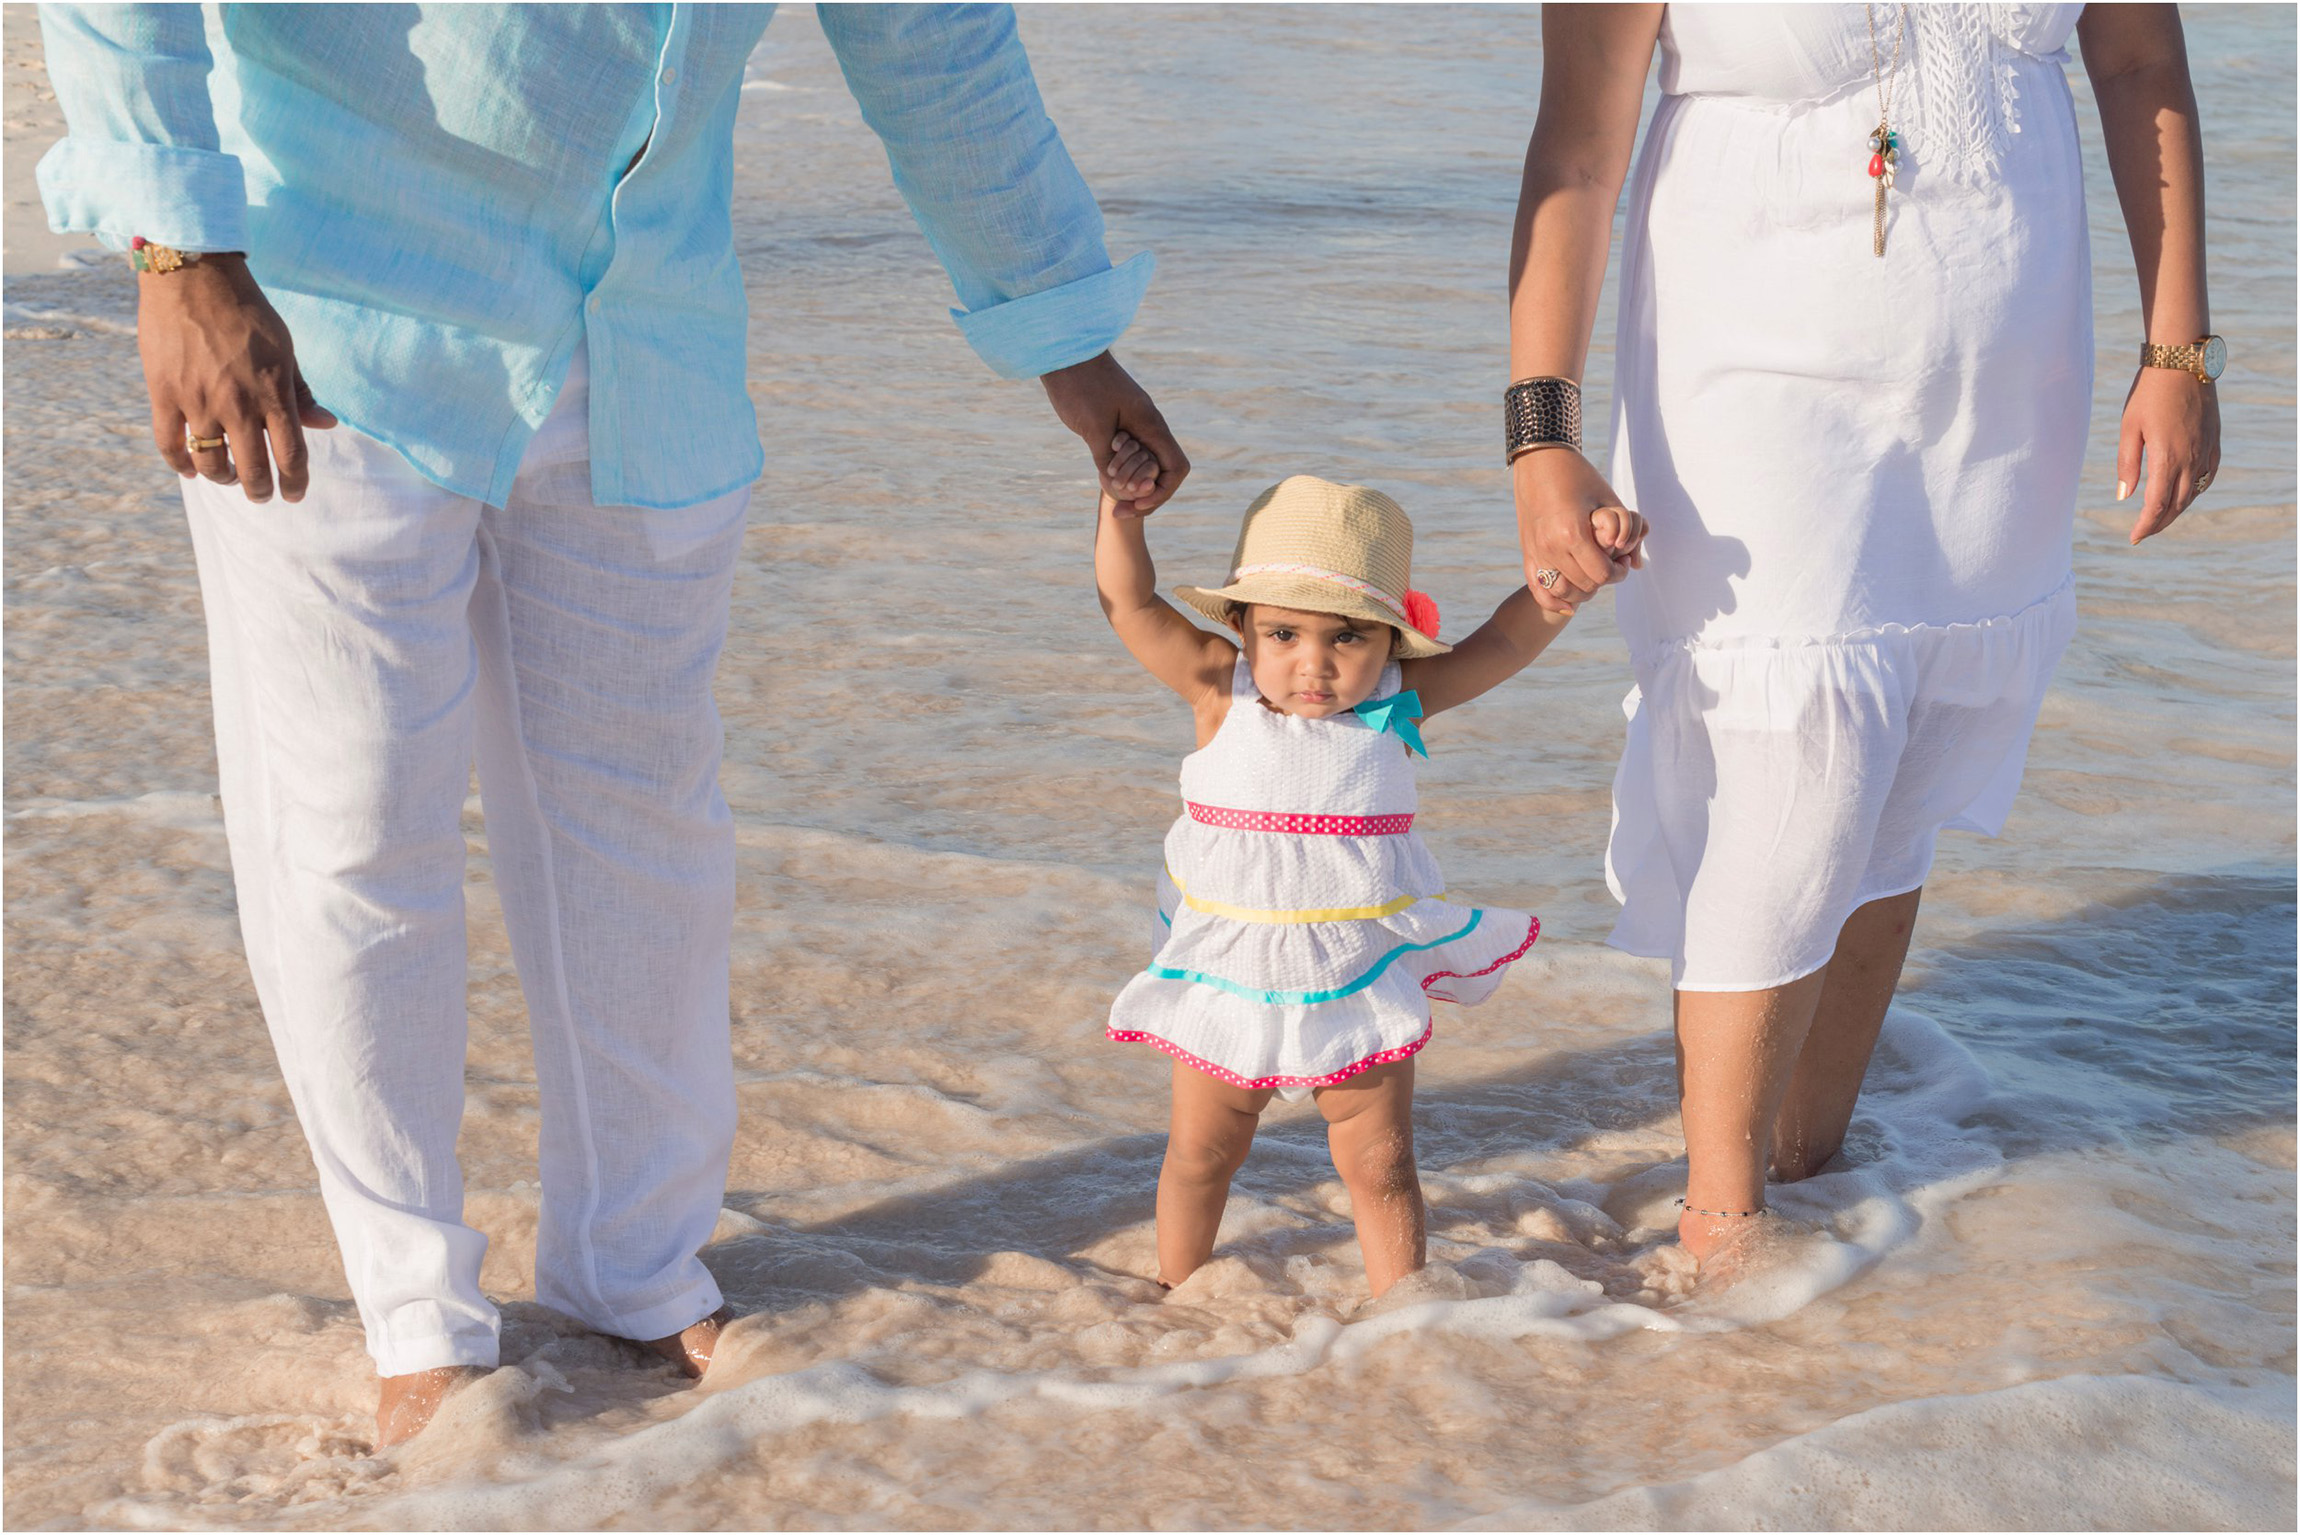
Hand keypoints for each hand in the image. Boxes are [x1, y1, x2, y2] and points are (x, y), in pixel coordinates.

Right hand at [138, 254, 335, 501]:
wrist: (192, 276)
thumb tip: (326, 424)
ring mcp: (197, 401)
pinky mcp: (163, 394)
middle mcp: (237, 404)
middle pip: (253, 469)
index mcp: (273, 393)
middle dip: (260, 490)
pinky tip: (189, 470)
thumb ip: (301, 391)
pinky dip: (179, 464)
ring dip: (223, 479)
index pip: (291, 456)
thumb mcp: (285, 348)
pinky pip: (168, 444)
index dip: (296, 482)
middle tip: (261, 494)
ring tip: (229, 477)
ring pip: (211, 463)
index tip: (295, 493)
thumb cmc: (246, 311)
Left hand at [1041, 350, 1189, 515]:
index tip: (1136, 503)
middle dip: (1144, 491)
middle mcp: (1147, 426)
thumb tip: (1114, 487)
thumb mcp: (1094, 427)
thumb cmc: (1081, 385)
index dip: (1161, 492)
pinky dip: (1118, 469)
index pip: (1175, 469)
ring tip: (1109, 487)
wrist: (1066, 353)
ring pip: (1144, 463)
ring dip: (1130, 480)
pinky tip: (1103, 474)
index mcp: (1150, 425)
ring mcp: (1133, 424)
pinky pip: (1127, 455)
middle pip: (1161, 471)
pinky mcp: (1116, 423)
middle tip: (1118, 503)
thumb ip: (1106, 459)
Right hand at [1513, 445, 1640, 614]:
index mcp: (1572, 533)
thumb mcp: (1609, 501)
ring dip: (1582, 592)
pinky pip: (1538, 589)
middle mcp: (1551, 546)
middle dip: (1603, 581)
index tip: (1625, 563)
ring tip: (1593, 578)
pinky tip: (1570, 603)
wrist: (1540, 462)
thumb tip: (1637, 564)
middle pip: (1584, 586)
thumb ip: (1627, 531)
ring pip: (1563, 592)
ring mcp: (1536, 552)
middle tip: (1613, 567)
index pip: (1601, 574)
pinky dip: (1554, 601)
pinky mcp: (1527, 553)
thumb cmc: (1580, 477)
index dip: (1619, 573)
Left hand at [2117, 365, 2220, 544]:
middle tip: (2143, 534)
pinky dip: (2196, 491)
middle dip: (2159, 523)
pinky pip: (2209, 475)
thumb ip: (2128, 464)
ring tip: (2159, 519)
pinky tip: (2185, 496)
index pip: (2157, 505)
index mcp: (2167, 458)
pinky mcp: (2214, 440)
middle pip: (2176, 505)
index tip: (2134, 537)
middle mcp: (2191, 458)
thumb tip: (2124, 497)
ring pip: (2193, 492)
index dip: (2145, 525)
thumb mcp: (2129, 429)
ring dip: (2176, 510)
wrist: (2182, 363)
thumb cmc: (2149, 394)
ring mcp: (2206, 449)